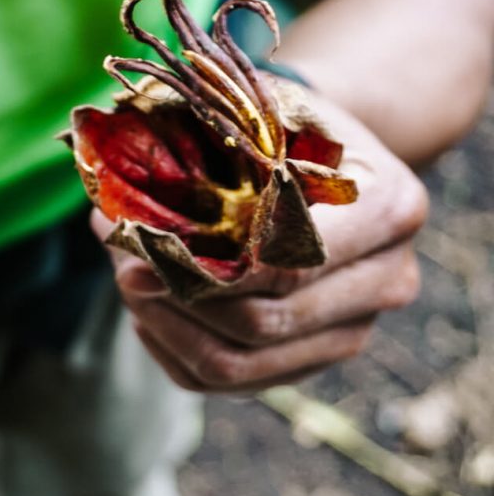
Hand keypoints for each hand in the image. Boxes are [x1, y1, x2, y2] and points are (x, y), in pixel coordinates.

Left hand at [94, 95, 427, 392]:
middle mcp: (388, 279)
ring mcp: (355, 329)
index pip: (291, 260)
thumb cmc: (283, 126)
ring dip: (170, 330)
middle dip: (178, 297)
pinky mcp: (315, 359)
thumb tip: (108, 210)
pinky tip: (150, 313)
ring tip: (127, 284)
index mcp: (388, 207)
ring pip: (243, 363)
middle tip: (121, 266)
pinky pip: (232, 383)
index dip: (211, 263)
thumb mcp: (257, 112)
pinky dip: (177, 352)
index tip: (142, 247)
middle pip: (266, 322)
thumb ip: (200, 147)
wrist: (328, 159)